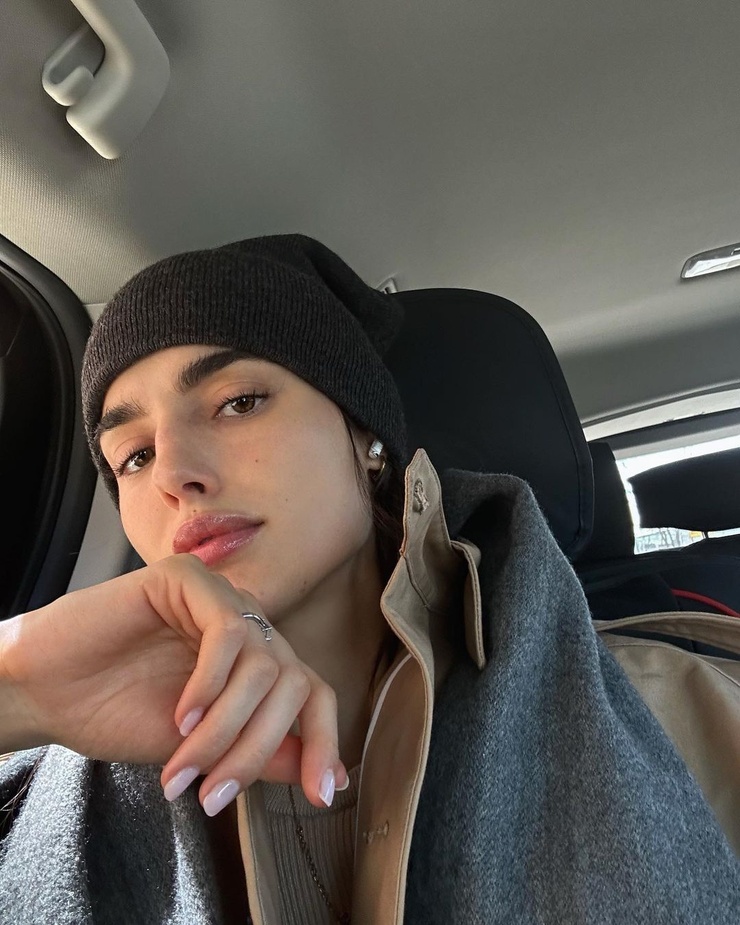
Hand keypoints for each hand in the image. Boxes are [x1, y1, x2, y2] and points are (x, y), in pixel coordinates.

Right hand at [0, 555, 345, 811]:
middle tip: (214, 794)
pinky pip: (227, 633)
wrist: (45, 691)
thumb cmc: (117, 713)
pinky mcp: (187, 578)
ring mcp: (220, 597)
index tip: (321, 796)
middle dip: (257, 750)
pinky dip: (210, 685)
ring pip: (264, 666)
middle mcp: (247, 625)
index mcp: (255, 661)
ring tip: (184, 762)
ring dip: (226, 728)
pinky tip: (180, 716)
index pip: (312, 693)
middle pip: (293, 684)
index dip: (324, 742)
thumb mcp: (201, 748)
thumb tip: (325, 777)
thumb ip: (261, 753)